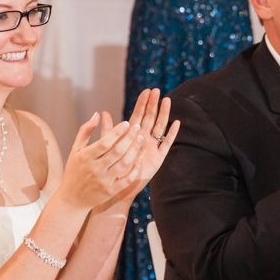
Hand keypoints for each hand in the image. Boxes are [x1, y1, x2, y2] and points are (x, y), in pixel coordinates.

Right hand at [56, 111, 145, 211]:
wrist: (72, 199)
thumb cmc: (74, 171)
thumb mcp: (75, 150)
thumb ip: (85, 131)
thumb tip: (97, 114)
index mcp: (85, 157)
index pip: (105, 142)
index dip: (117, 131)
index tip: (127, 123)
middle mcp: (95, 169)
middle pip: (117, 151)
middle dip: (130, 137)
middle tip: (137, 127)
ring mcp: (104, 181)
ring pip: (124, 163)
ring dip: (135, 149)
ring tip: (141, 138)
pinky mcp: (111, 191)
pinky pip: (127, 179)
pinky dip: (135, 168)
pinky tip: (140, 158)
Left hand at [98, 89, 179, 210]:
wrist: (115, 189)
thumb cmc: (110, 168)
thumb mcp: (108, 147)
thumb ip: (108, 131)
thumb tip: (103, 112)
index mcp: (132, 135)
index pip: (138, 115)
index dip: (142, 103)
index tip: (146, 90)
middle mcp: (144, 139)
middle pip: (150, 118)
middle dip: (153, 104)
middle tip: (156, 90)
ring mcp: (152, 147)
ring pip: (159, 127)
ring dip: (163, 114)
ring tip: (167, 101)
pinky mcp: (158, 158)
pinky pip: (166, 144)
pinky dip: (171, 134)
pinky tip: (176, 123)